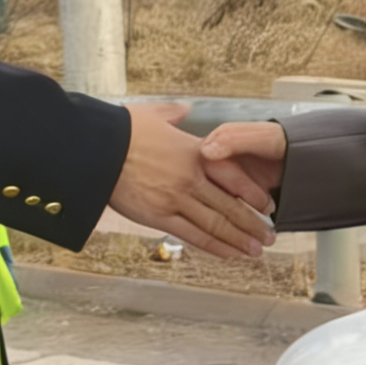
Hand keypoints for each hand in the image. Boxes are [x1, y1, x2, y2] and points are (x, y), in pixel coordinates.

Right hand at [109, 103, 277, 259]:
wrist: (96, 148)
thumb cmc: (122, 130)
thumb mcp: (154, 114)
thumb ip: (174, 114)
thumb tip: (185, 110)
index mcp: (195, 152)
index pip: (234, 176)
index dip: (253, 193)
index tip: (267, 205)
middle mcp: (191, 178)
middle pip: (230, 206)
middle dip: (252, 224)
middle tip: (269, 236)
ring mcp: (176, 199)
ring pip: (216, 225)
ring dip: (239, 239)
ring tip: (256, 250)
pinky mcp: (159, 216)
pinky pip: (193, 235)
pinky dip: (214, 246)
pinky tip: (229, 254)